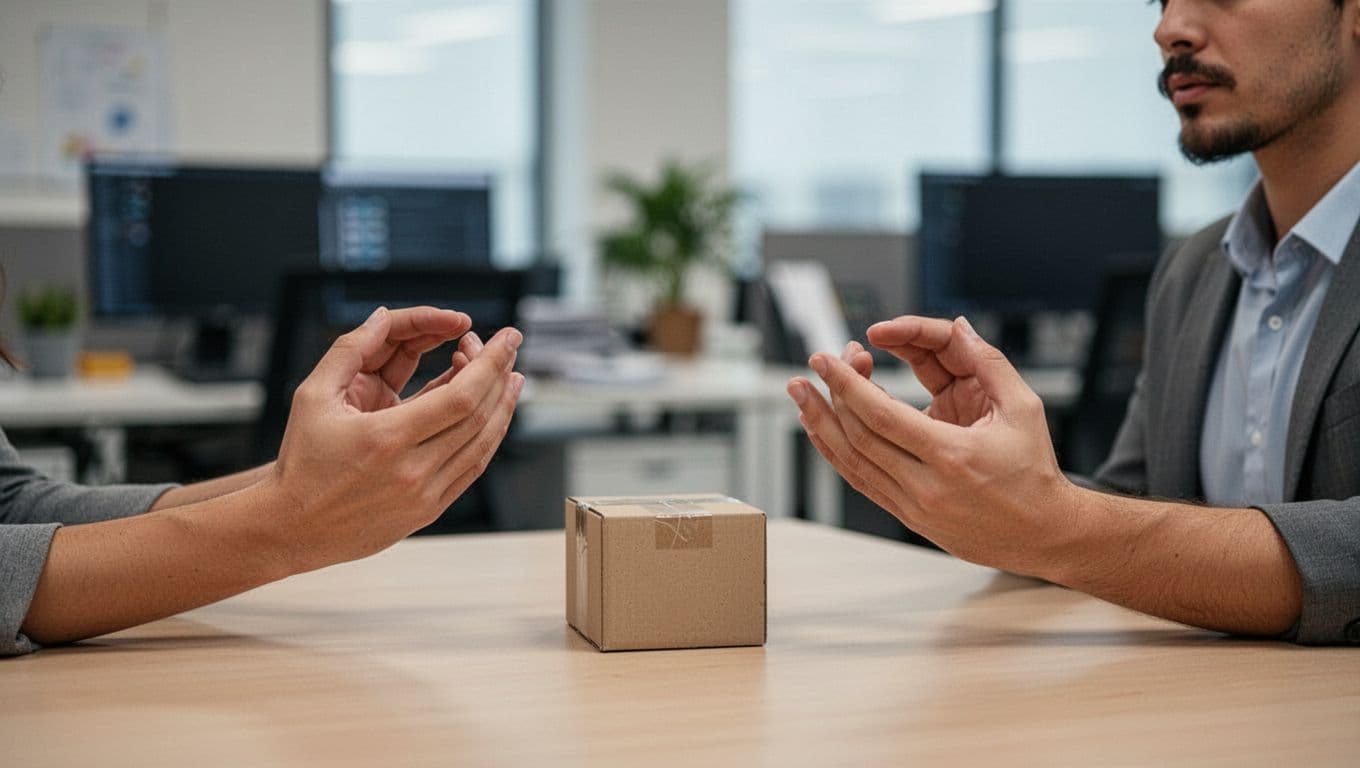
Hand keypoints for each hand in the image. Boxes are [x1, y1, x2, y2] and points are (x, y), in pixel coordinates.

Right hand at [266, 306, 523, 572]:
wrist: (290, 526)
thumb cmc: (301, 459)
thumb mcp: (312, 396)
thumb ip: (349, 350)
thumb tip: (383, 316)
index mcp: (386, 439)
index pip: (461, 397)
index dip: (491, 362)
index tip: (507, 337)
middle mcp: (412, 471)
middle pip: (479, 417)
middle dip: (500, 374)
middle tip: (509, 346)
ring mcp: (424, 496)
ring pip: (483, 445)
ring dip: (503, 406)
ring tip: (511, 376)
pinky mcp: (429, 511)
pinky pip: (472, 469)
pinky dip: (488, 437)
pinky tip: (493, 414)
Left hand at [786, 316, 1080, 575]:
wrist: (1044, 533)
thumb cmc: (1034, 472)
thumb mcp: (1024, 409)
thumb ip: (990, 363)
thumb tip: (959, 326)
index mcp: (953, 456)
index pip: (882, 416)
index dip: (847, 384)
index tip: (827, 359)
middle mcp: (927, 486)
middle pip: (859, 437)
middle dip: (828, 397)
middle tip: (812, 368)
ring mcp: (913, 506)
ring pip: (852, 463)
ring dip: (821, 425)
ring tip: (800, 395)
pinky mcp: (908, 517)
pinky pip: (861, 481)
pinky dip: (837, 452)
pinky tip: (822, 429)